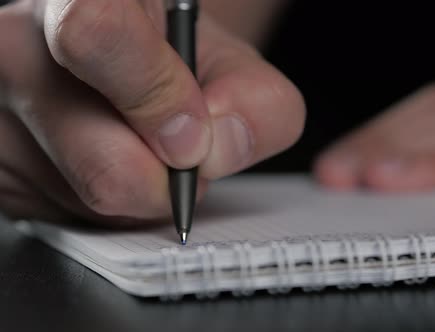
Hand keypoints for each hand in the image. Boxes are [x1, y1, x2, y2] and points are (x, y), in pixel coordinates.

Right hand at [0, 0, 304, 223]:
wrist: (127, 69)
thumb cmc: (175, 61)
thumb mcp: (232, 66)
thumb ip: (255, 102)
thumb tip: (219, 149)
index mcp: (78, 0)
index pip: (95, 33)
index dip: (158, 96)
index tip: (194, 130)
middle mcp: (18, 50)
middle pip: (106, 166)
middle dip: (170, 176)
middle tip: (180, 144)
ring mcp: (2, 119)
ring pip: (96, 202)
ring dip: (144, 188)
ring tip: (141, 142)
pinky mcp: (1, 173)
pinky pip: (76, 220)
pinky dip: (115, 205)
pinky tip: (112, 157)